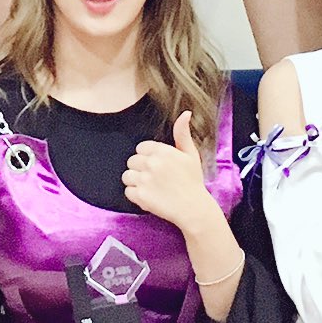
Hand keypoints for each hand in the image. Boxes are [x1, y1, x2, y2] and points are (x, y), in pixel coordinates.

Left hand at [123, 112, 221, 233]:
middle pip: (132, 161)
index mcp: (163, 151)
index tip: (158, 167)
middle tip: (155, 179)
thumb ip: (183, 133)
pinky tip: (148, 197)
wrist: (194, 209)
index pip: (141, 148)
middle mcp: (152, 163)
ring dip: (135, 182)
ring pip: (127, 176)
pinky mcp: (140, 196)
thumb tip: (185, 113)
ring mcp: (145, 180)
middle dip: (140, 169)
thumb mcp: (191, 155)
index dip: (148, 158)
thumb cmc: (193, 181)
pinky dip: (135, 196)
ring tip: (150, 188)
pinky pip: (127, 191)